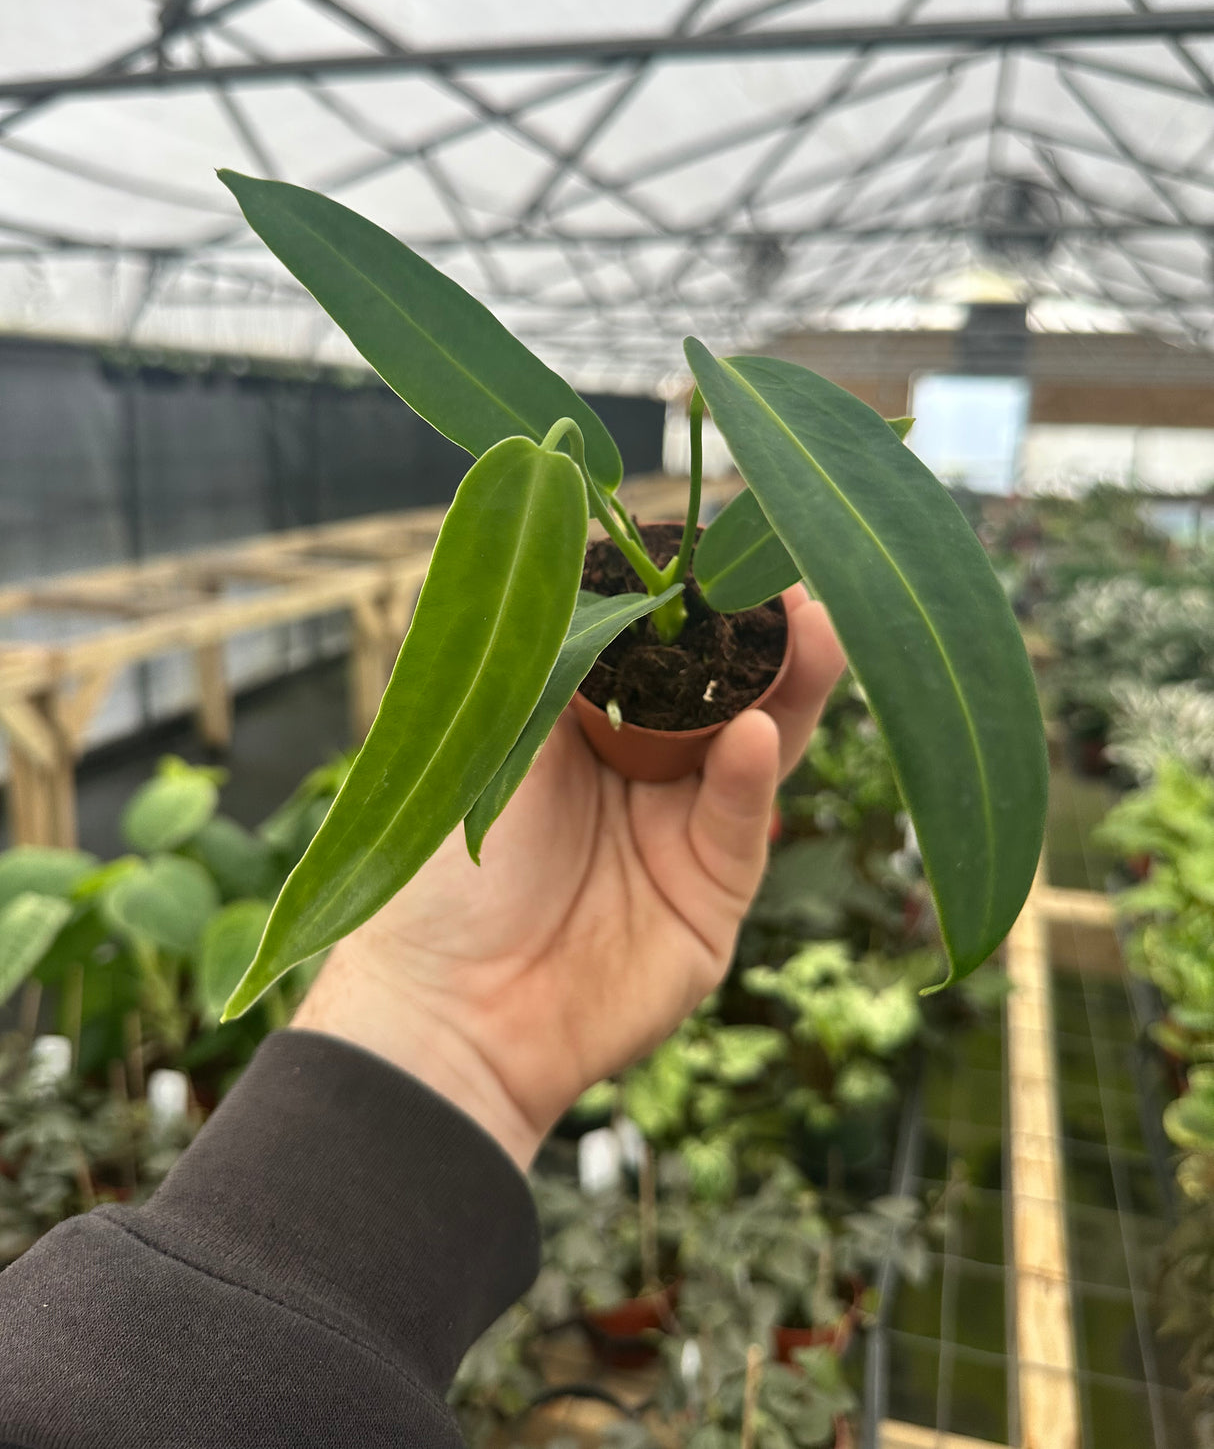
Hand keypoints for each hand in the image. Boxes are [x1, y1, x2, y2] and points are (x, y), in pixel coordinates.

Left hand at [293, 588, 844, 1167]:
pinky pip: (739, 822)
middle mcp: (641, 770)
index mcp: (583, 724)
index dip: (695, 595)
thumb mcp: (488, 738)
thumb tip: (571, 534)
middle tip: (790, 574)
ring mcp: (683, 832)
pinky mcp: (713, 897)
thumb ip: (546, 650)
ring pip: (756, 742)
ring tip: (809, 626)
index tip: (722, 541)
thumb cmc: (448, 873)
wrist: (449, 1014)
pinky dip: (747, 773)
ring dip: (787, 683)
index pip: (658, 642)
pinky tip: (750, 729)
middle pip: (724, 685)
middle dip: (765, 630)